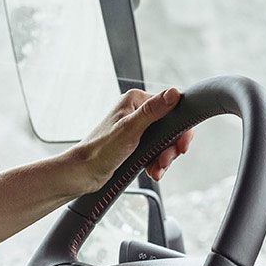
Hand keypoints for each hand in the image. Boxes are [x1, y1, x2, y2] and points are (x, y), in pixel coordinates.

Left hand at [62, 87, 192, 196]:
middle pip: (169, 127)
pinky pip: (155, 152)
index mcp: (135, 100)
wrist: (84, 173)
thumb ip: (153, 111)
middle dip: (170, 148)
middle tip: (165, 161)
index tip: (181, 145)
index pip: (171, 107)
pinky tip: (152, 172)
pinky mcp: (136, 144)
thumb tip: (174, 93)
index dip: (180, 128)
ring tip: (156, 170)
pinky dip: (157, 163)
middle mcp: (137, 111)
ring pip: (164, 142)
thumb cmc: (101, 149)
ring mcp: (137, 128)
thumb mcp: (130, 128)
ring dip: (164, 158)